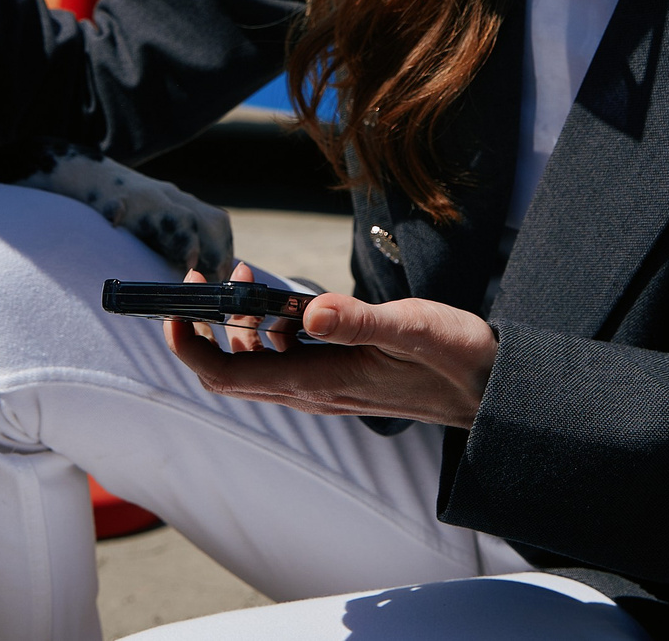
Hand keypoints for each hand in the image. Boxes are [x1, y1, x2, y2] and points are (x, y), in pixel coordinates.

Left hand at [164, 262, 497, 430]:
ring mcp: (324, 388)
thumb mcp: (413, 327)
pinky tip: (289, 302)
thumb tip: (308, 311)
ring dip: (239, 323)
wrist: (492, 391)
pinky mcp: (338, 378)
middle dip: (206, 325)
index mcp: (320, 383)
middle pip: (231, 371)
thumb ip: (360, 321)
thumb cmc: (457, 359)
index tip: (176, 305)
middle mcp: (313, 392)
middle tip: (211, 275)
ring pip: (256, 364)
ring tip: (247, 276)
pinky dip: (270, 328)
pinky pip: (284, 359)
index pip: (228, 376)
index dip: (190, 345)